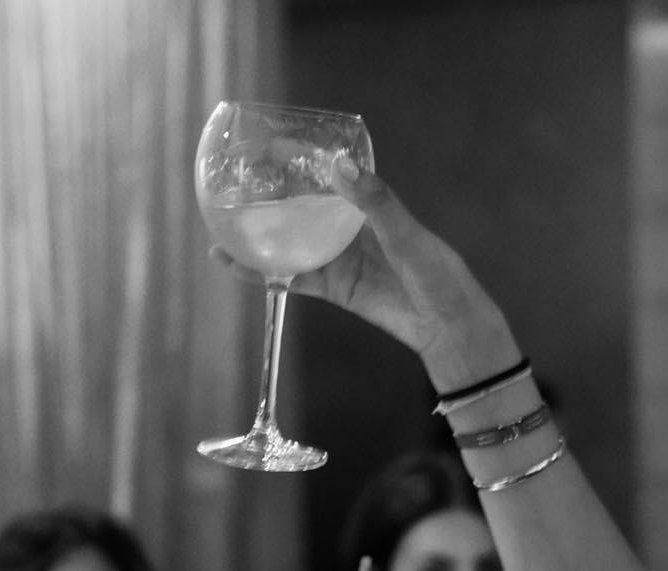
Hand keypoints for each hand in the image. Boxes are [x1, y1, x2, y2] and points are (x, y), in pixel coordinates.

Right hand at [210, 156, 519, 389]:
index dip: (294, 159)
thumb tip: (340, 166)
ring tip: (219, 229)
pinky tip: (238, 266)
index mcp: (366, 204)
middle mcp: (347, 227)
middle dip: (265, 196)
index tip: (264, 146)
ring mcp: (338, 258)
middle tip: (229, 185)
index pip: (323, 173)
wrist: (448, 327)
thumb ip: (375, 202)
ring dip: (258, 237)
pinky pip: (294, 278)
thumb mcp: (407, 234)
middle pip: (299, 207)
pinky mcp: (334, 289)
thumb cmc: (438, 273)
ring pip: (290, 243)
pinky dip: (266, 273)